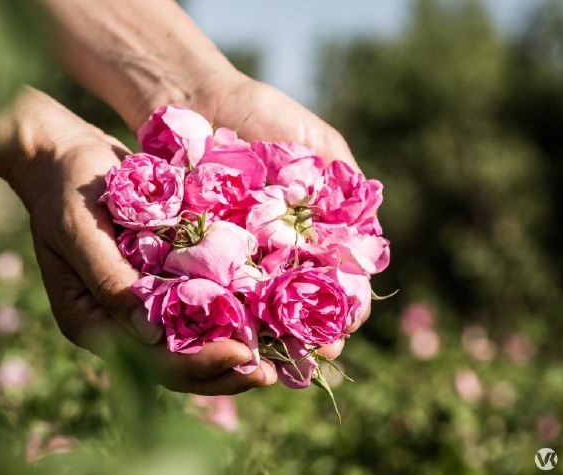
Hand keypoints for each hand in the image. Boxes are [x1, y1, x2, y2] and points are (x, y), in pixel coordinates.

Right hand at [11, 93, 276, 394]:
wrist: (66, 154)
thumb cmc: (65, 188)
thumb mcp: (78, 230)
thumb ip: (109, 281)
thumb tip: (151, 335)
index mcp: (92, 321)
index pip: (149, 360)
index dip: (198, 364)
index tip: (241, 355)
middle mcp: (119, 321)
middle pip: (177, 363)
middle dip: (225, 370)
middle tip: (272, 370)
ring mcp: (141, 301)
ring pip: (192, 342)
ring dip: (233, 348)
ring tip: (279, 353)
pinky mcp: (160, 278)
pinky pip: (197, 305)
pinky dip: (230, 312)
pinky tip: (265, 312)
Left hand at [191, 73, 369, 356]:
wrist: (199, 98)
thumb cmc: (264, 115)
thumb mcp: (317, 143)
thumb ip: (344, 184)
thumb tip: (366, 239)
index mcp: (314, 231)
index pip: (339, 281)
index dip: (347, 306)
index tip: (348, 325)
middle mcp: (279, 250)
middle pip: (299, 304)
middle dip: (309, 334)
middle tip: (312, 356)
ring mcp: (238, 254)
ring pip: (256, 306)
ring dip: (267, 335)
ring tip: (272, 356)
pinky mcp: (196, 251)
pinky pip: (211, 288)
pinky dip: (222, 311)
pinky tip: (228, 331)